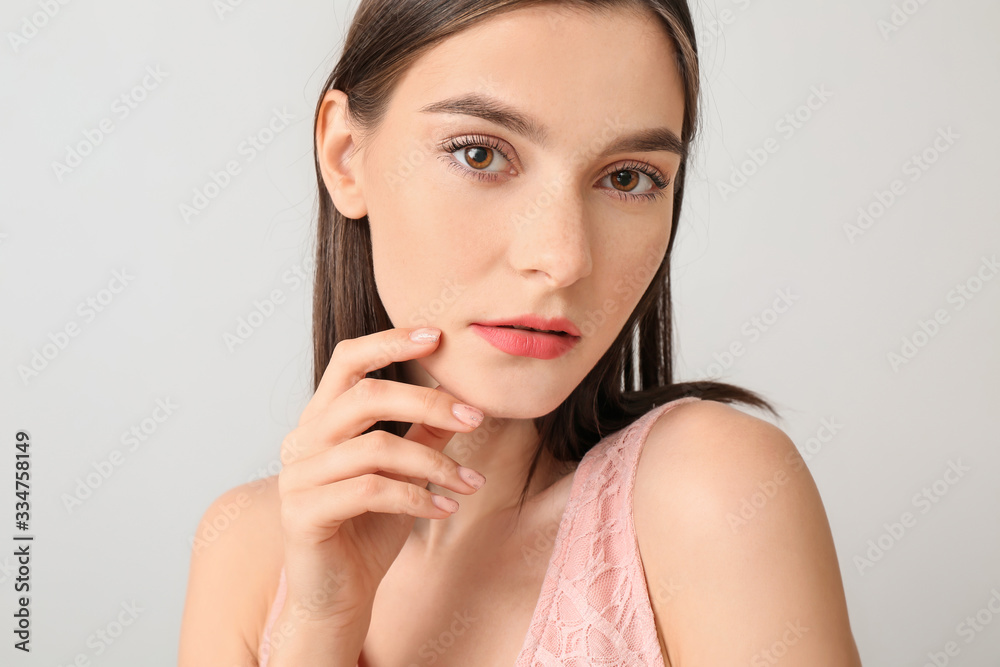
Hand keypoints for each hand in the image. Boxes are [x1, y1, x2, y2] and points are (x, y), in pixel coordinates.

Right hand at [275, 327, 485, 624]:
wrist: (339, 595)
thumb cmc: (370, 528)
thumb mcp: (405, 472)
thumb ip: (424, 433)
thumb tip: (463, 397)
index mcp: (321, 419)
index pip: (347, 360)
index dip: (390, 342)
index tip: (437, 336)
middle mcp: (302, 440)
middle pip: (365, 397)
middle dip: (428, 402)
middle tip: (475, 419)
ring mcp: (297, 476)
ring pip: (374, 448)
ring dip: (434, 464)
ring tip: (470, 483)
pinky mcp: (302, 513)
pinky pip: (369, 491)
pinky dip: (416, 497)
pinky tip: (445, 509)